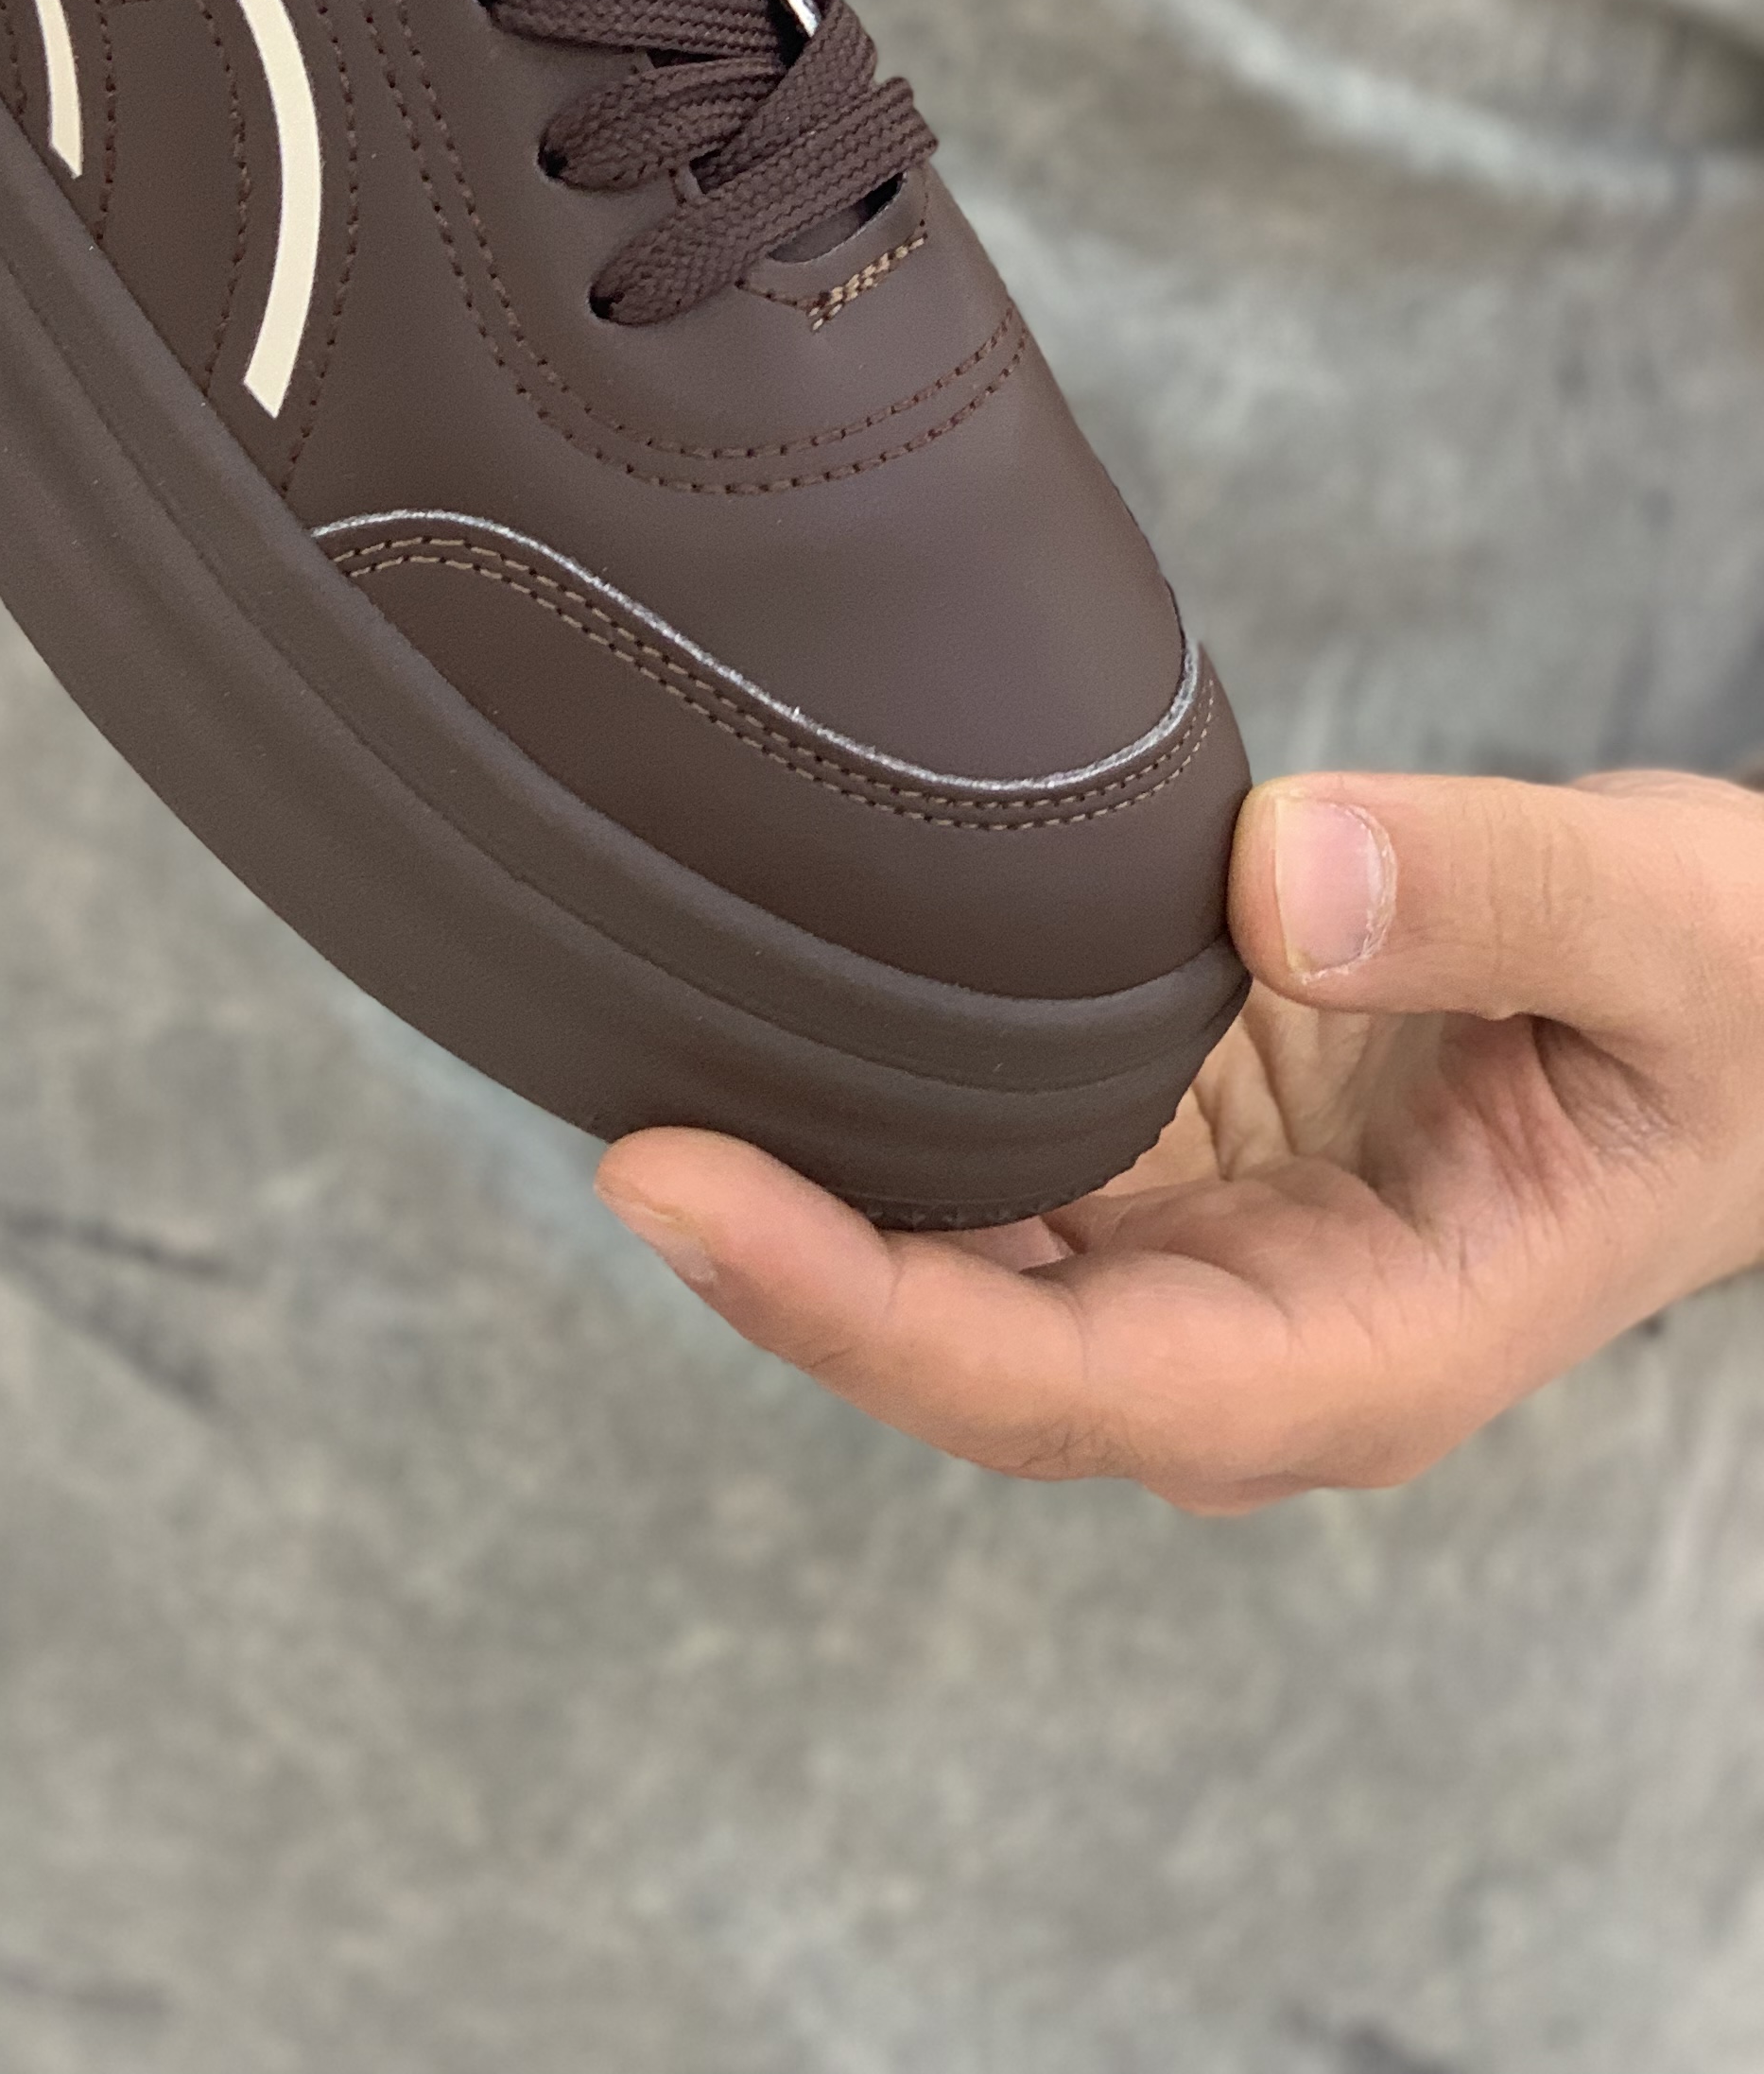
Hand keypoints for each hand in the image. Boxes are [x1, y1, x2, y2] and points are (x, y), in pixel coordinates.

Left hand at [598, 762, 1763, 1510]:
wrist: (1749, 1003)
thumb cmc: (1736, 997)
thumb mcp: (1677, 928)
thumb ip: (1492, 896)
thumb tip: (1275, 878)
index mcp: (1370, 1350)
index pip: (1074, 1387)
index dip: (862, 1313)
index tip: (683, 1196)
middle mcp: (1248, 1334)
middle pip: (961, 1351)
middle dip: (779, 1263)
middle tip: (613, 1123)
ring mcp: (1190, 1250)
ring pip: (947, 1261)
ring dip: (797, 1184)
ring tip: (631, 1050)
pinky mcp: (1160, 1151)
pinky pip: (983, 1155)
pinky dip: (868, 1103)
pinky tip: (757, 1013)